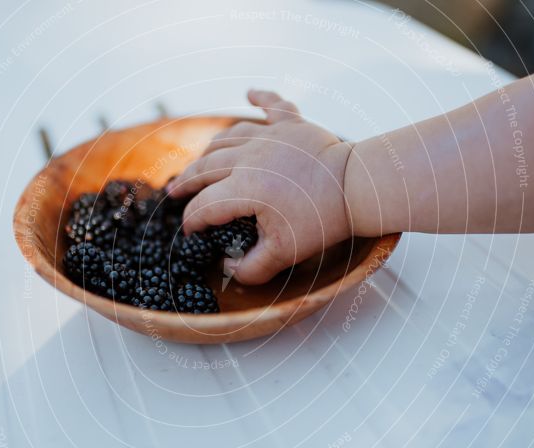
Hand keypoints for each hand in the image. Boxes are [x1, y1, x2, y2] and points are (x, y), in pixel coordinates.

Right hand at [167, 90, 352, 284]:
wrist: (358, 187)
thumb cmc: (322, 220)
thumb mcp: (285, 253)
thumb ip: (252, 268)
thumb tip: (230, 268)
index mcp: (244, 188)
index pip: (204, 205)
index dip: (192, 221)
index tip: (190, 233)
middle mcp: (249, 157)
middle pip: (206, 167)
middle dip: (186, 182)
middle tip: (175, 192)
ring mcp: (270, 136)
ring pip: (228, 137)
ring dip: (210, 150)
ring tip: (200, 161)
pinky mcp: (293, 125)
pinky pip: (273, 105)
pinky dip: (261, 98)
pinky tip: (249, 93)